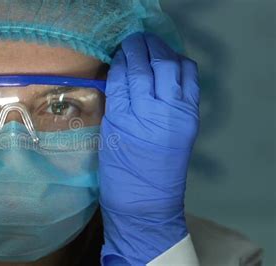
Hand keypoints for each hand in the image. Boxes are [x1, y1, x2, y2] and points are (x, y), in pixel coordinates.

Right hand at [99, 32, 199, 263]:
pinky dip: (182, 65)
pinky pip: (190, 81)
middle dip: (140, 48)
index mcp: (123, 120)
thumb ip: (114, 104)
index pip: (123, 76)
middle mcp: (152, 113)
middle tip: (132, 41)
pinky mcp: (191, 119)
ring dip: (161, 52)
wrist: (146, 206)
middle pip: (148, 68)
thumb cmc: (118, 176)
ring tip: (151, 46)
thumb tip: (119, 75)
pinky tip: (172, 61)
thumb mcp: (107, 137)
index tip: (118, 50)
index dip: (121, 59)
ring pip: (171, 68)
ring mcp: (176, 115)